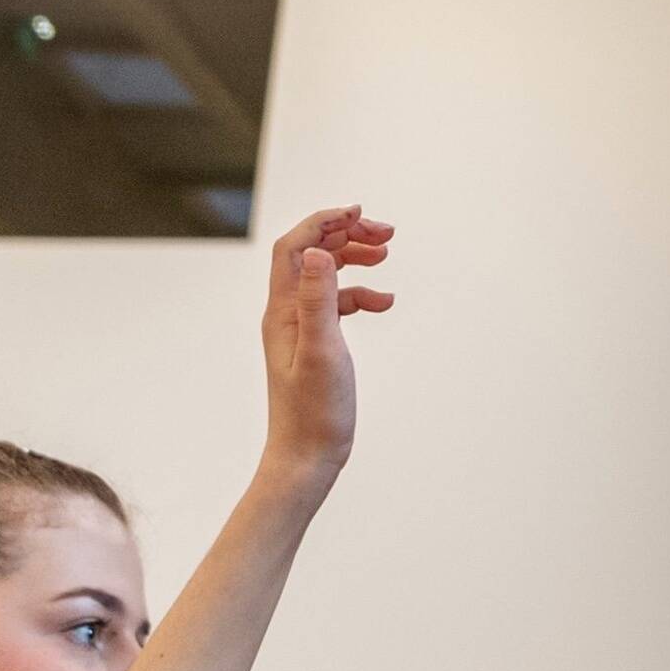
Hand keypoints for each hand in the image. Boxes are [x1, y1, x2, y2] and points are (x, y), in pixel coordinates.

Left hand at [256, 205, 395, 487]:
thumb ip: (318, 300)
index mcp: (283, 311)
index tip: (360, 213)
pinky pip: (337, 304)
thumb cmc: (314, 412)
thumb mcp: (323, 352)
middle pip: (311, 254)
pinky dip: (361, 295)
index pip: (296, 248)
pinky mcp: (316, 344)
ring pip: (325, 275)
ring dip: (354, 258)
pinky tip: (385, 302)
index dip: (324, 222)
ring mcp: (300, 328)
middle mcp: (286, 314)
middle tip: (385, 233)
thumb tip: (319, 251)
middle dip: (345, 234)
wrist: (307, 457)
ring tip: (386, 255)